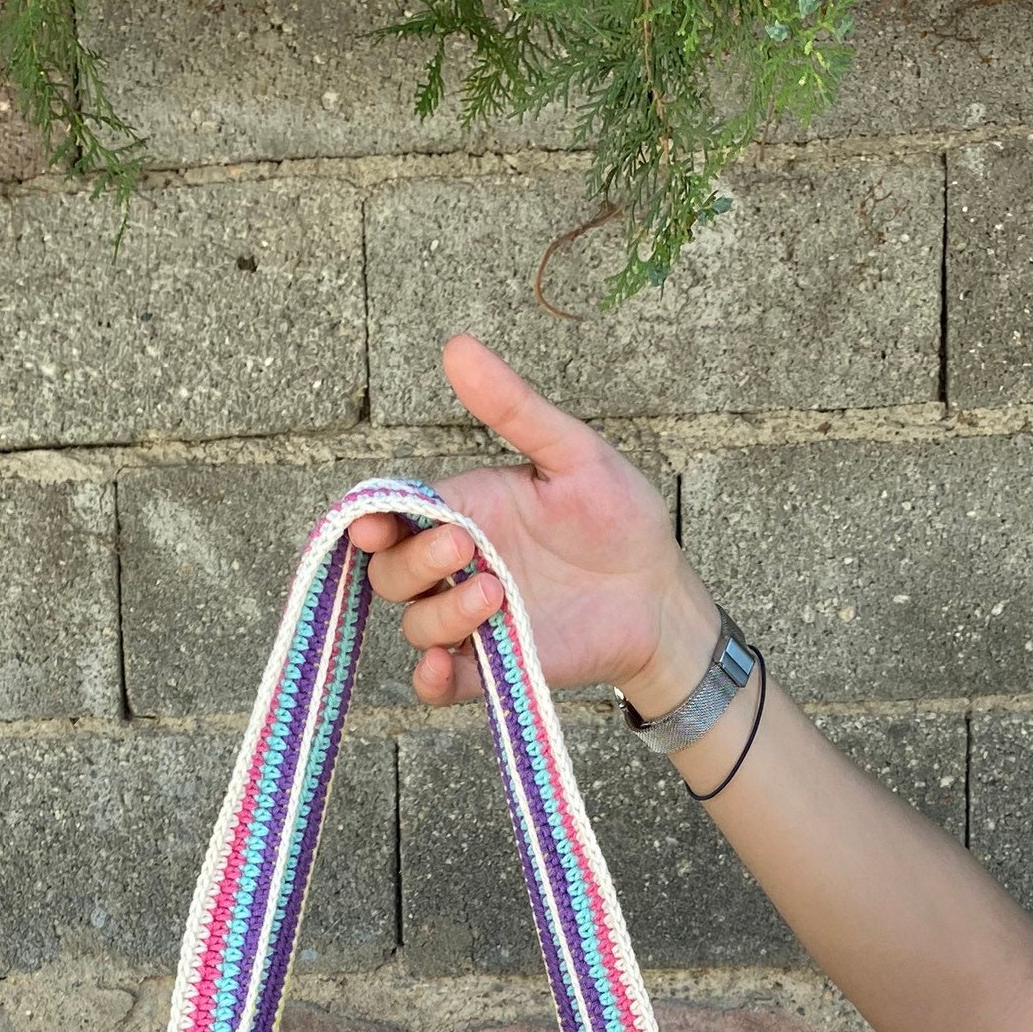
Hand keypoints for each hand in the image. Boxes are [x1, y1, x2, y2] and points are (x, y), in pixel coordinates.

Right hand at [351, 334, 718, 715]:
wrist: (662, 596)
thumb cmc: (620, 519)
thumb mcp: (574, 454)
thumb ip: (514, 408)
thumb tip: (457, 346)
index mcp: (465, 510)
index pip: (393, 516)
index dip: (370, 520)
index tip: (375, 521)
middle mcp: (458, 567)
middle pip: (390, 572)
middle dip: (413, 562)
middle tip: (464, 546)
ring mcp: (473, 620)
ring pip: (415, 625)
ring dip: (440, 614)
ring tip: (498, 595)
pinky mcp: (494, 667)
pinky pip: (438, 684)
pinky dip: (431, 680)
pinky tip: (444, 667)